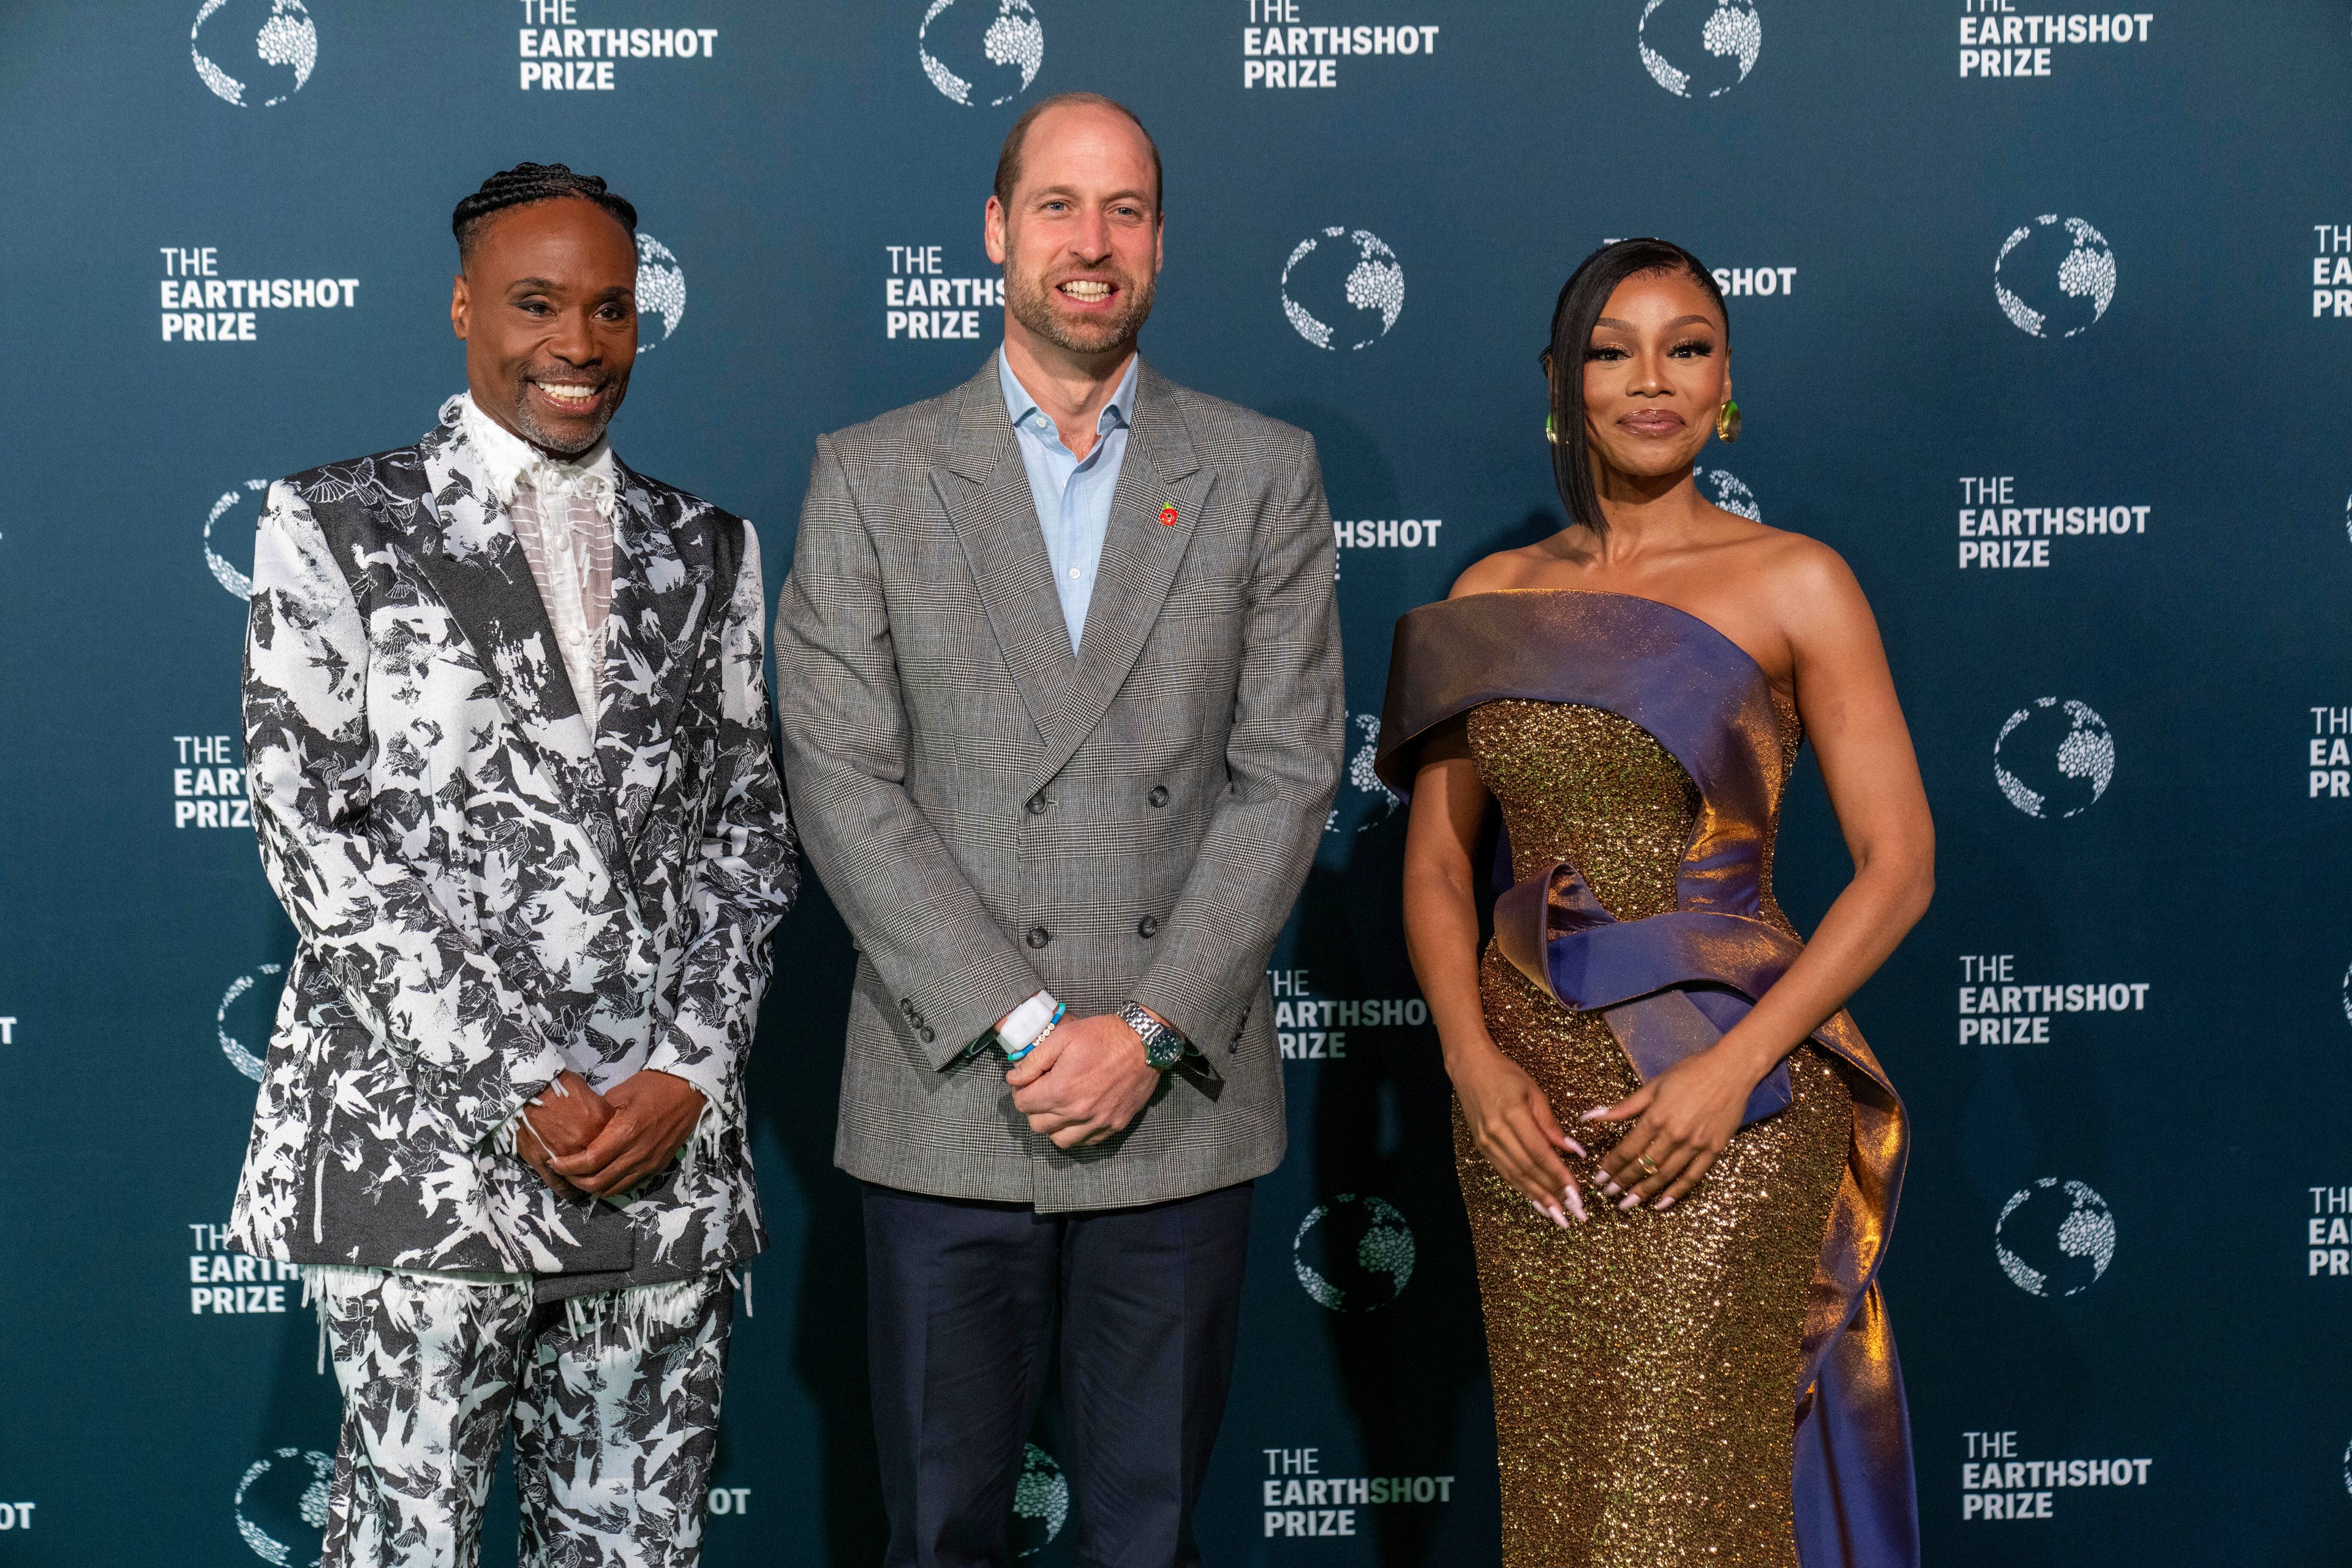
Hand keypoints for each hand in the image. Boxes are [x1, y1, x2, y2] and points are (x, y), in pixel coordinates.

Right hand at [517, 1070, 612, 1197]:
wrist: (526, 1090)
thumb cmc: (558, 1086)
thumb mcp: (588, 1093)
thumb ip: (601, 1111)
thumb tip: (607, 1121)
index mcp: (600, 1123)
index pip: (616, 1139)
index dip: (615, 1142)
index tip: (616, 1145)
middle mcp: (586, 1143)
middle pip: (601, 1161)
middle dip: (604, 1163)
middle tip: (606, 1166)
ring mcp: (565, 1156)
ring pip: (582, 1177)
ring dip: (586, 1180)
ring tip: (589, 1181)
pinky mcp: (544, 1164)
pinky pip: (559, 1184)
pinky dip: (568, 1190)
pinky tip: (573, 1193)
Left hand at [550, 1070, 708, 1198]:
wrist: (690, 1090)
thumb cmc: (654, 1085)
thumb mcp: (621, 1092)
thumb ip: (599, 1115)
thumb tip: (580, 1130)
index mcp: (626, 1132)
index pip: (589, 1161)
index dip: (567, 1166)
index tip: (553, 1162)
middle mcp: (638, 1153)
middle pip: (598, 1182)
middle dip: (575, 1181)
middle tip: (562, 1172)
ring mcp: (649, 1163)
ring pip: (613, 1189)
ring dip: (592, 1187)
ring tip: (579, 1176)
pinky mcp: (658, 1166)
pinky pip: (629, 1185)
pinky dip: (611, 1185)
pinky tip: (602, 1175)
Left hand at [1005, 1011, 1160, 1149]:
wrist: (1145, 1042)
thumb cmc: (1103, 1035)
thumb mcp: (1063, 1036)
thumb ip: (1034, 1060)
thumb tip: (1014, 1078)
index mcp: (1060, 1089)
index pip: (1023, 1104)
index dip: (1020, 1092)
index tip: (1026, 1082)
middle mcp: (1077, 1112)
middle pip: (1038, 1125)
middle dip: (1033, 1109)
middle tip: (1041, 1092)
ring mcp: (1098, 1122)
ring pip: (1060, 1140)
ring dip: (1053, 1126)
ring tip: (1058, 1107)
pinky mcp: (1115, 1125)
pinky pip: (1086, 1142)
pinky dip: (1077, 1133)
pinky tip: (1078, 1115)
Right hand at [1447, 1040, 1586, 1225]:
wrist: (1469, 1067)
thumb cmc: (1505, 1074)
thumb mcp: (1534, 1093)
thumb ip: (1551, 1124)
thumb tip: (1574, 1151)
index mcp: (1512, 1115)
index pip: (1541, 1153)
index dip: (1560, 1175)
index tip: (1577, 1193)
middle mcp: (1496, 1133)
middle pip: (1529, 1169)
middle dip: (1553, 1193)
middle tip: (1573, 1212)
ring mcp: (1486, 1142)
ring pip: (1516, 1176)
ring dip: (1538, 1197)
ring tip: (1557, 1214)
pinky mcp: (1481, 1147)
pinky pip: (1504, 1172)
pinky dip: (1522, 1189)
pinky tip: (1536, 1201)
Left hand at [1587, 1041, 1762, 1210]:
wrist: (1731, 1070)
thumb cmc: (1690, 1072)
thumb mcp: (1654, 1085)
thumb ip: (1624, 1106)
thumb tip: (1593, 1116)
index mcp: (1656, 1117)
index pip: (1627, 1149)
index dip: (1611, 1166)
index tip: (1599, 1178)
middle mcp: (1674, 1134)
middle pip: (1643, 1165)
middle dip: (1622, 1182)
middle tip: (1608, 1194)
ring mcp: (1696, 1144)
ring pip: (1665, 1175)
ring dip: (1644, 1192)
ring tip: (1627, 1204)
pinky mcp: (1714, 1150)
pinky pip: (1693, 1177)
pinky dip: (1676, 1192)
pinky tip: (1662, 1203)